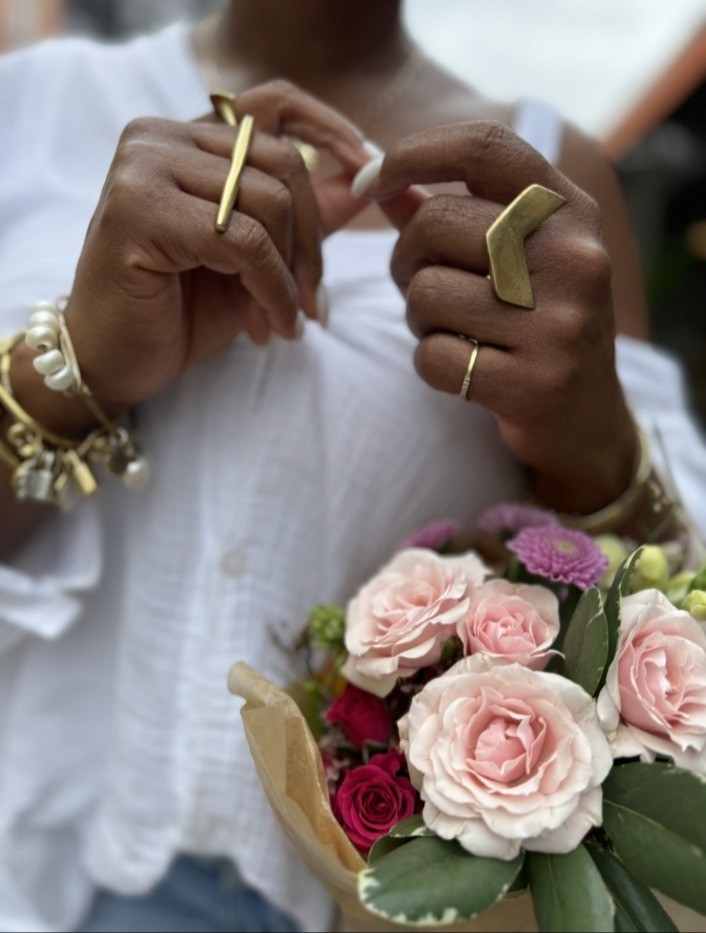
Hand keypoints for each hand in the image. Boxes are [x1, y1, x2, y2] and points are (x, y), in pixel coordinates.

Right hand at [63, 80, 368, 410]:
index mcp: (186, 137)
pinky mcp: (137, 210)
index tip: (370, 175)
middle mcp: (159, 137)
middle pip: (282, 161)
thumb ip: (302, 215)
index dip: (330, 131)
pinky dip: (272, 291)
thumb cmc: (181, 311)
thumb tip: (366, 178)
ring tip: (284, 322)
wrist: (113, 362)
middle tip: (315, 303)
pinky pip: (243, 241)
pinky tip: (270, 328)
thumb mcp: (258, 259)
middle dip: (312, 242)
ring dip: (291, 277)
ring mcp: (143, 167)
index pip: (274, 106)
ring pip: (267, 201)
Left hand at [361, 121, 636, 512]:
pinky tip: (463, 372)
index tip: (370, 181)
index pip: (484, 147)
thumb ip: (450, 216)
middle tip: (421, 289)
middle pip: (436, 223)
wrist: (586, 419)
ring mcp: (559, 322)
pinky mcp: (534, 384)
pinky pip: (433, 357)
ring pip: (425, 292)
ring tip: (455, 333)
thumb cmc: (537, 325)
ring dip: (419, 319)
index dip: (413, 153)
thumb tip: (378, 180)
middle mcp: (574, 257)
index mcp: (570, 212)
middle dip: (405, 258)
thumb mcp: (515, 260)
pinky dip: (430, 365)